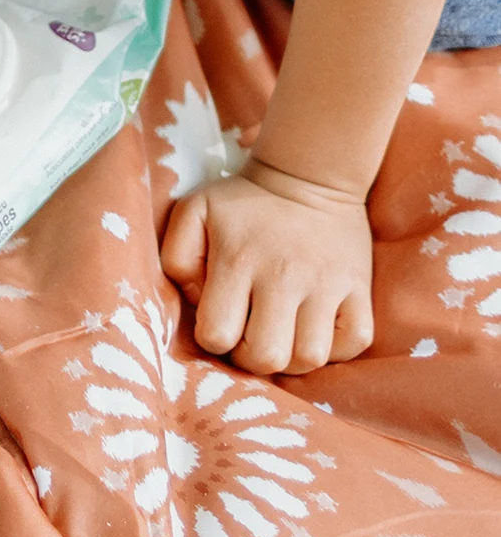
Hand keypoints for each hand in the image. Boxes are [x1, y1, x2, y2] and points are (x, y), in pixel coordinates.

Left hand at [160, 161, 374, 374]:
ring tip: (282, 336)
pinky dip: (335, 349)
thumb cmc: (242, 203)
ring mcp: (326, 286)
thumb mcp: (192, 213)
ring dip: (292, 359)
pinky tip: (315, 330)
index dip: (213, 339)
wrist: (307, 177)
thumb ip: (178, 259)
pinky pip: (354, 342)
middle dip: (251, 360)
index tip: (219, 322)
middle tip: (250, 338)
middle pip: (268, 356)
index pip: (218, 334)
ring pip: (311, 358)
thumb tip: (199, 302)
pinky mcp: (359, 290)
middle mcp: (283, 277)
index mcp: (237, 260)